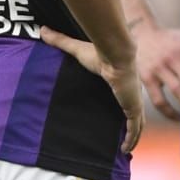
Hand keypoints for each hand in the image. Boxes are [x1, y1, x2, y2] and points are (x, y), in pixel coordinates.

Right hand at [41, 29, 145, 153]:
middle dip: (132, 127)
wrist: (115, 54)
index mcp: (122, 82)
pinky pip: (134, 129)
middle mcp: (130, 94)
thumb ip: (61, 41)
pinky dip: (132, 139)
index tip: (119, 115)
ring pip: (137, 125)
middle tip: (125, 139)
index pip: (125, 97)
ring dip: (133, 137)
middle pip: (134, 114)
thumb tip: (42, 30)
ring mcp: (133, 102)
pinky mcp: (133, 108)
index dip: (124, 107)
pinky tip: (126, 149)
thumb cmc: (99, 52)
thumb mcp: (76, 49)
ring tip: (126, 149)